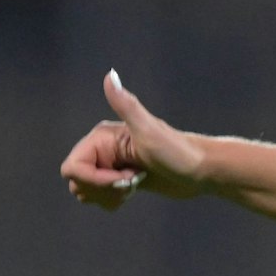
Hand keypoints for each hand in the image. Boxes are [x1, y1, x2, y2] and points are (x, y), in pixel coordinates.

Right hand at [60, 70, 208, 209]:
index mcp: (102, 137)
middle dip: (101, 189)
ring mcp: (111, 165)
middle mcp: (102, 149)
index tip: (122, 181)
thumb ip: (127, 105)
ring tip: (132, 186)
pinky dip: (112, 200)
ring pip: (87, 190)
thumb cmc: (179, 151)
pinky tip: (133, 192)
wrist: (202, 171)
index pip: (73, 167)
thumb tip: (110, 75)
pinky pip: (101, 196)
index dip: (92, 180)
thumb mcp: (150, 130)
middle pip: (77, 180)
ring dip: (107, 195)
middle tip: (130, 183)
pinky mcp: (122, 179)